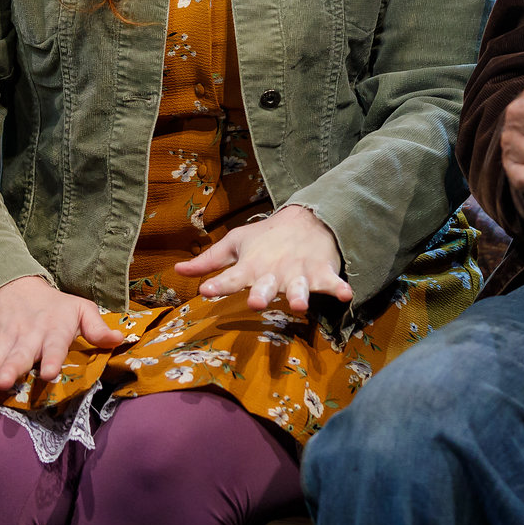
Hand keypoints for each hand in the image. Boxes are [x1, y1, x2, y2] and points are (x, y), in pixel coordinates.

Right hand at [0, 275, 125, 389]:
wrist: (18, 288)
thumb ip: (96, 327)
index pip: (53, 344)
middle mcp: (26, 335)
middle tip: (5, 383)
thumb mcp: (80, 309)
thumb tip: (120, 339)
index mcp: (52, 328)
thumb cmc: (56, 307)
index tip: (49, 373)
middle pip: (19, 354)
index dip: (52, 358)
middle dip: (12, 368)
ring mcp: (3, 339)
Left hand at [176, 204, 351, 312]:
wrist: (307, 219)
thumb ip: (209, 261)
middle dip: (262, 293)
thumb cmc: (266, 237)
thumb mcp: (236, 244)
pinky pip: (331, 282)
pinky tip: (346, 294)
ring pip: (299, 286)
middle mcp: (274, 271)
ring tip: (300, 305)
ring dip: (299, 295)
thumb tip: (176, 270)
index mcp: (251, 264)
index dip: (219, 284)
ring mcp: (299, 271)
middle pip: (267, 285)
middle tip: (257, 302)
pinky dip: (339, 287)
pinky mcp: (321, 272)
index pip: (231, 276)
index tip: (205, 290)